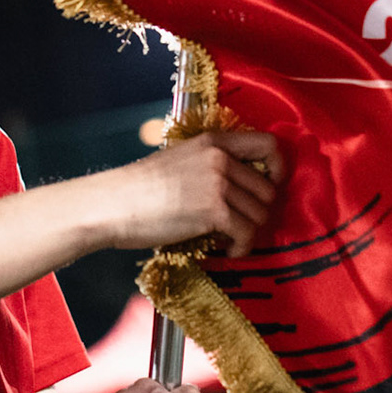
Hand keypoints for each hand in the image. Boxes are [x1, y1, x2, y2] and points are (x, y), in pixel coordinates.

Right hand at [102, 130, 282, 256]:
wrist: (114, 203)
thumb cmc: (140, 187)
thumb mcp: (180, 159)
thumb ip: (210, 164)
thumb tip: (239, 187)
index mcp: (213, 142)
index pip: (268, 143)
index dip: (277, 167)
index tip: (269, 184)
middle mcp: (220, 158)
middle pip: (267, 189)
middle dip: (257, 211)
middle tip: (238, 222)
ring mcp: (218, 184)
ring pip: (260, 214)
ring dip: (248, 231)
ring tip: (228, 238)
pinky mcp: (214, 211)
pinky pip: (247, 233)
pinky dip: (241, 247)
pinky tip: (227, 250)